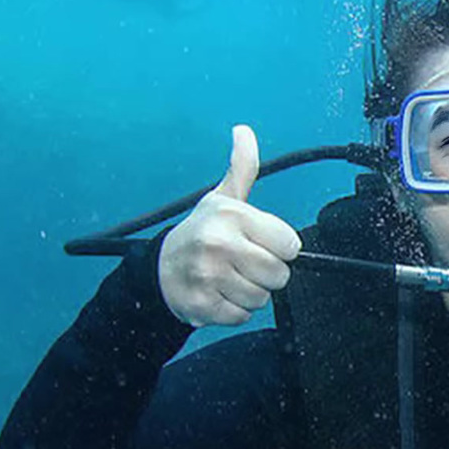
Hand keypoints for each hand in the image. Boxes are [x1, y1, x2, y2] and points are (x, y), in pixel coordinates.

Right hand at [160, 125, 301, 326]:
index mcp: (231, 215)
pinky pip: (242, 316)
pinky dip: (233, 310)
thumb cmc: (200, 231)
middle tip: (243, 263)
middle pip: (279, 275)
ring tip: (228, 278)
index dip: (279, 248)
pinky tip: (217, 294)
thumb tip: (244, 131)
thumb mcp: (221, 198)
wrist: (159, 269)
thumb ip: (242, 167)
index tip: (259, 244)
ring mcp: (209, 277)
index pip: (290, 245)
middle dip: (266, 274)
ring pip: (262, 298)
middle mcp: (219, 244)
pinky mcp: (202, 306)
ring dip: (250, 293)